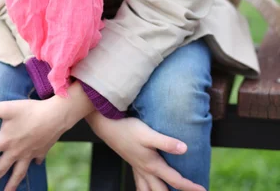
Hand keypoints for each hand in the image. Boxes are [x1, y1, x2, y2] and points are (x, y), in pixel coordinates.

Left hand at [0, 97, 66, 190]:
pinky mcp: (41, 151)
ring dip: (11, 184)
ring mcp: (29, 153)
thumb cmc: (30, 111)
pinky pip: (36, 161)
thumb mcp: (7, 107)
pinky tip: (35, 165)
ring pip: (18, 173)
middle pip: (0, 169)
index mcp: (5, 141)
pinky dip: (34, 164)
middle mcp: (16, 151)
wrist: (56, 116)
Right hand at [86, 113, 205, 190]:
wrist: (107, 126)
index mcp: (152, 165)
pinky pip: (141, 185)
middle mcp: (145, 171)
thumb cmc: (128, 128)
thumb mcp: (148, 134)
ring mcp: (137, 169)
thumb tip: (185, 149)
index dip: (190, 187)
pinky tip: (149, 188)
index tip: (204, 190)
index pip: (175, 180)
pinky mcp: (132, 163)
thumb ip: (166, 142)